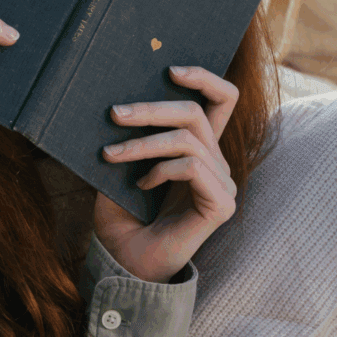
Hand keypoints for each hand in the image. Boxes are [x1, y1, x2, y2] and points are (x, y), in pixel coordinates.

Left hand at [94, 65, 238, 281]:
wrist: (126, 266)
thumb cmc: (122, 219)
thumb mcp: (122, 167)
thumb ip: (134, 136)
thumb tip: (123, 99)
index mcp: (200, 150)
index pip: (222, 101)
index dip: (204, 78)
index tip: (170, 69)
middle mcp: (217, 164)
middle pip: (197, 113)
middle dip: (153, 108)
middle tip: (115, 113)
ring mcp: (223, 184)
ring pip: (188, 139)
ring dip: (144, 143)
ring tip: (112, 155)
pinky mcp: (221, 204)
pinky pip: (191, 166)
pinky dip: (160, 169)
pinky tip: (141, 186)